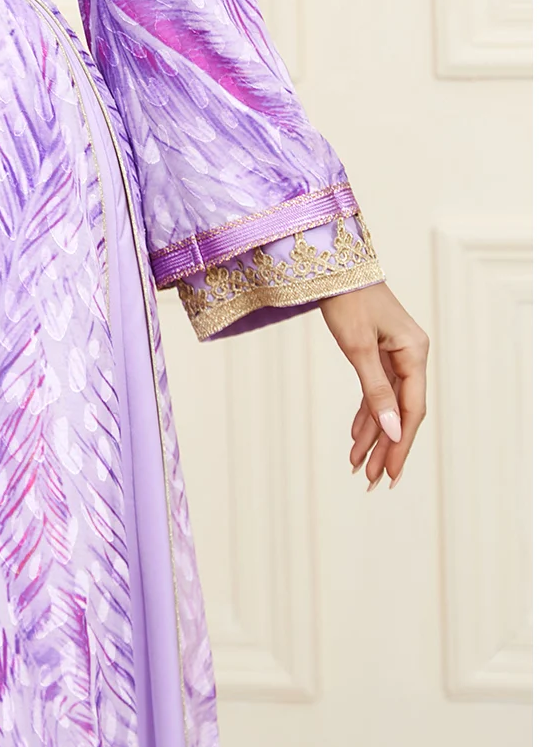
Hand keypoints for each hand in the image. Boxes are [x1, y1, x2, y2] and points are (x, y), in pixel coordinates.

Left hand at [318, 281, 428, 489]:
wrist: (332, 266)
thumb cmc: (347, 300)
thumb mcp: (358, 347)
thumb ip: (376, 391)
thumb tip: (392, 431)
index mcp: (414, 353)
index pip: (412, 409)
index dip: (401, 443)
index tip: (391, 472)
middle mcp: (410, 355)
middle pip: (401, 411)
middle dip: (386, 447)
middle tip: (373, 480)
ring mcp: (394, 354)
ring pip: (387, 404)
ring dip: (373, 434)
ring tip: (359, 466)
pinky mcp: (378, 351)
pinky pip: (375, 391)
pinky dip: (365, 414)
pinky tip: (356, 436)